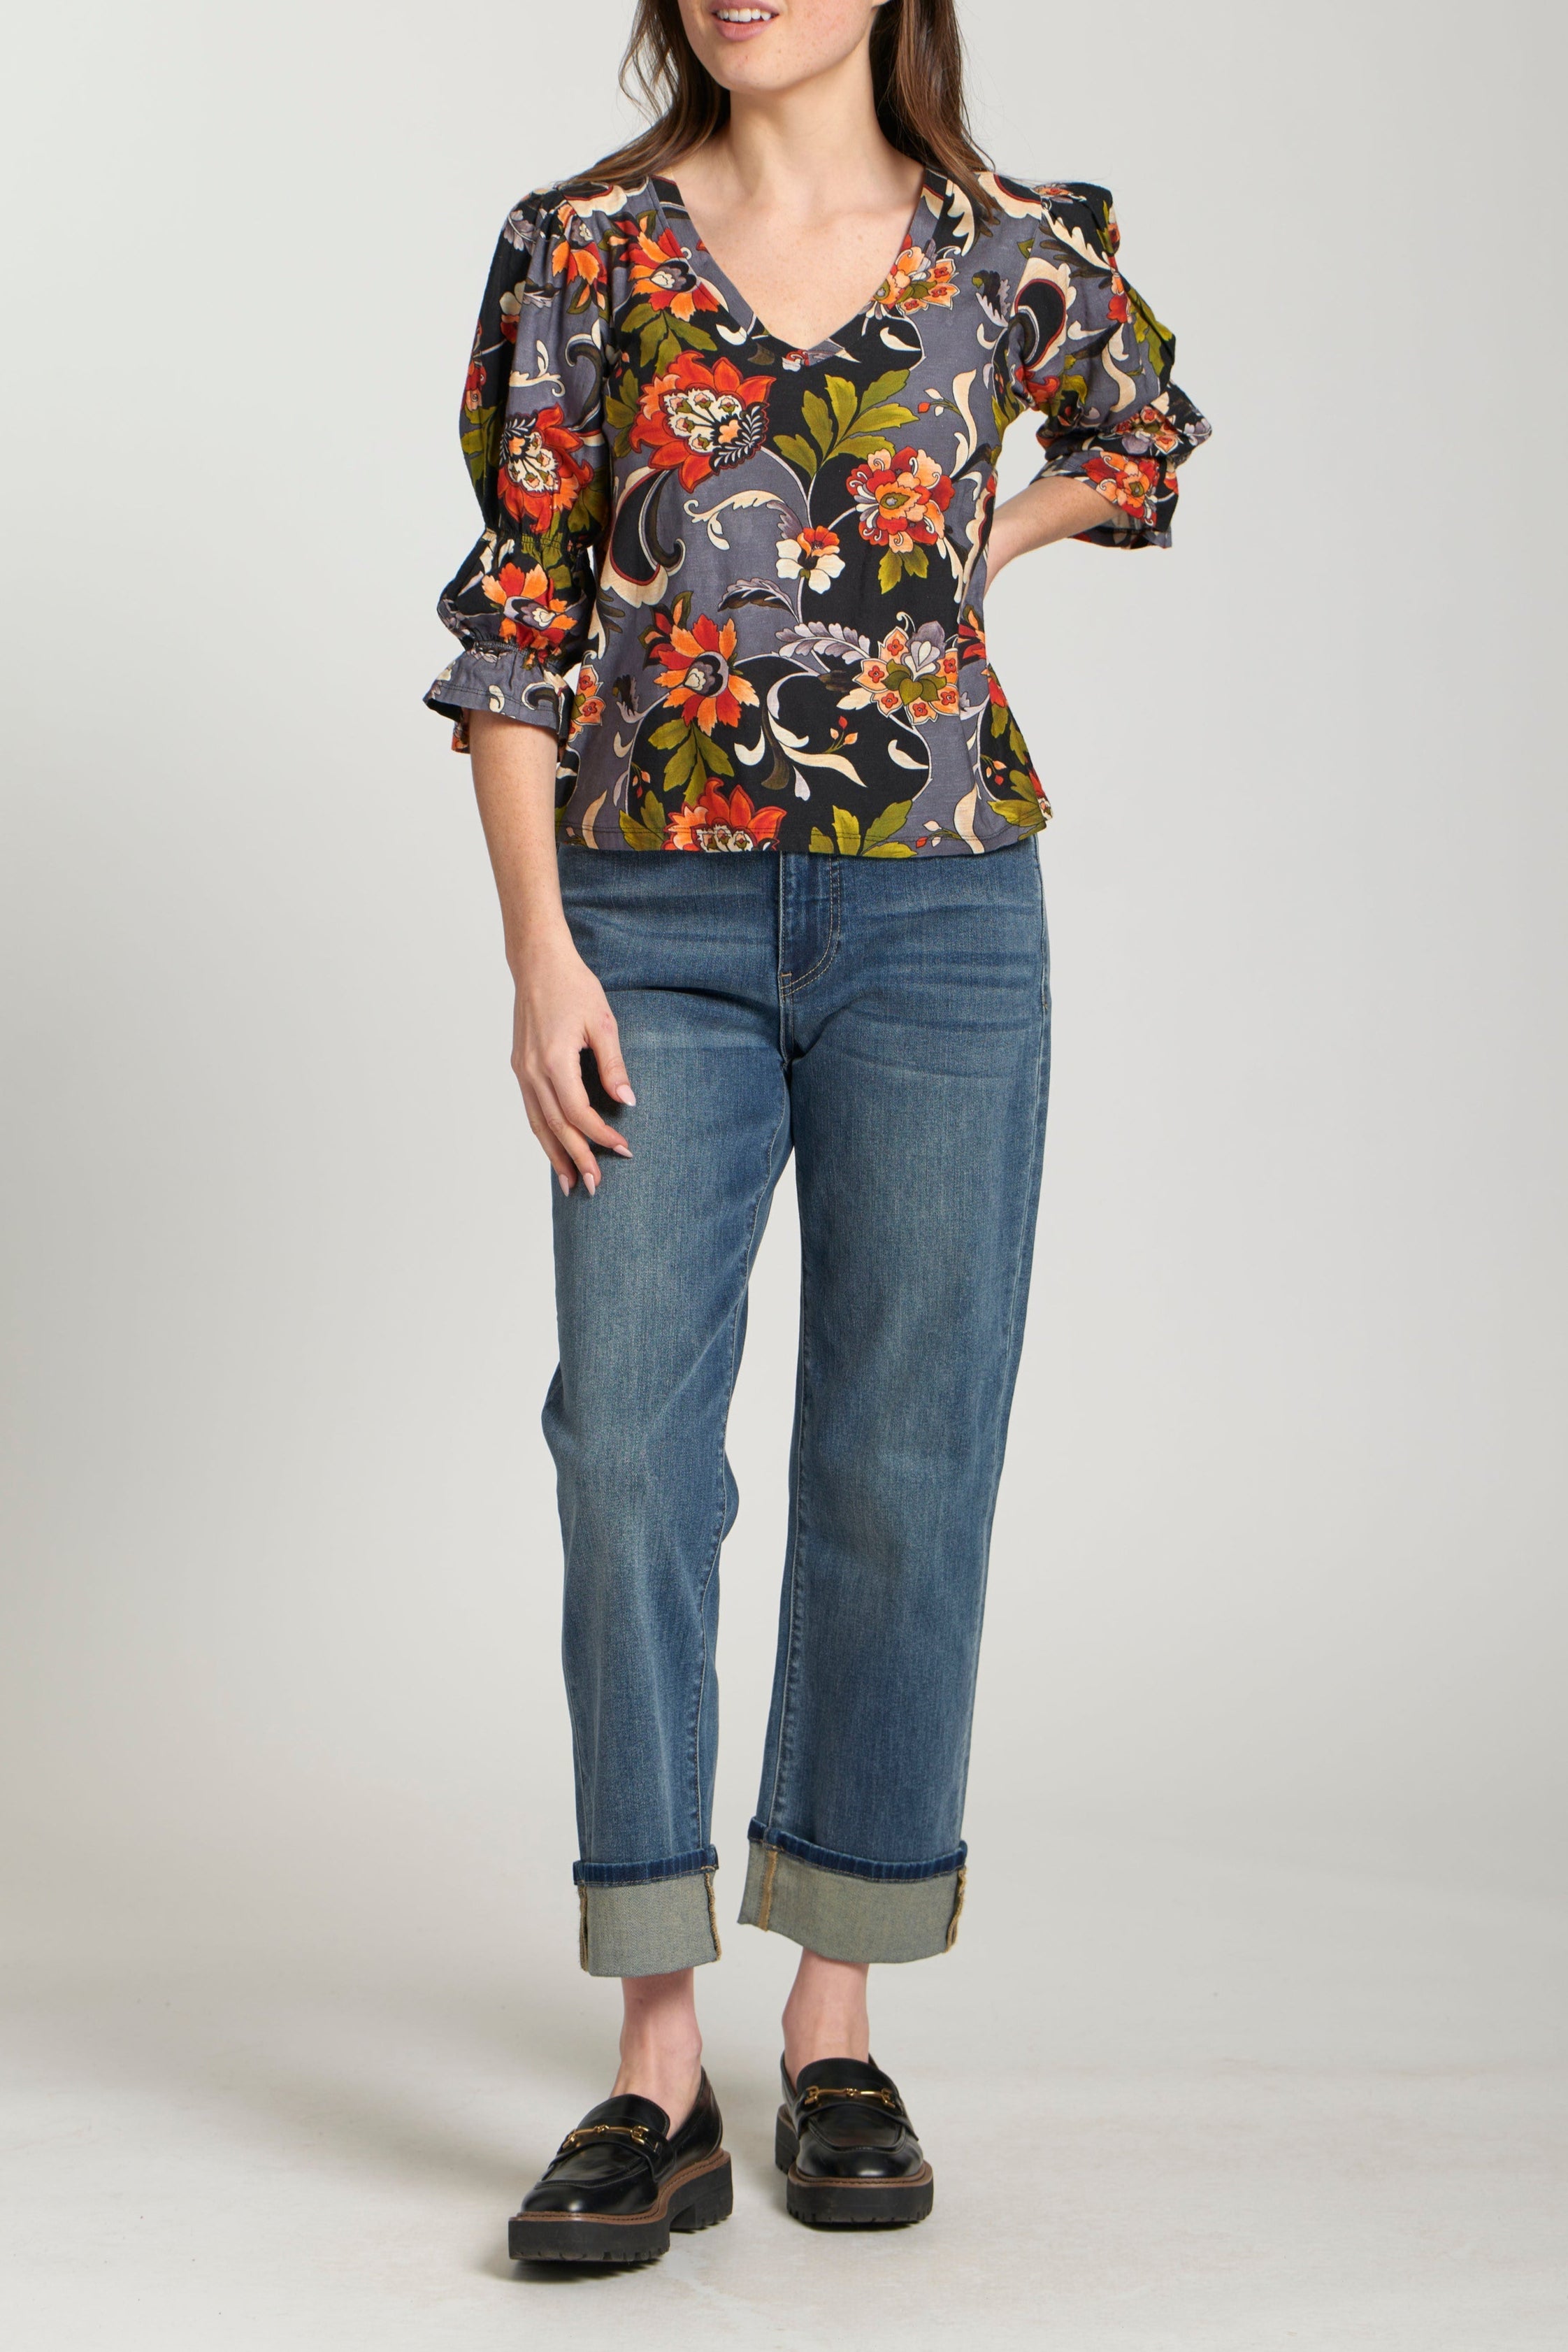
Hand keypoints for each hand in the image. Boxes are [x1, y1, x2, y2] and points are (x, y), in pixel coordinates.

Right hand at [510, 923, 634, 1197]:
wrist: (538, 963)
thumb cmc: (573, 987)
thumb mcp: (603, 1023)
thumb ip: (613, 1065)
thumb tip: (627, 1101)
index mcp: (554, 1060)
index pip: (578, 1113)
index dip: (600, 1135)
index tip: (623, 1149)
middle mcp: (532, 1071)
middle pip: (555, 1127)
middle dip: (576, 1158)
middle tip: (595, 1185)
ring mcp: (522, 1070)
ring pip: (538, 1124)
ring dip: (554, 1155)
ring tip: (569, 1183)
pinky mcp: (520, 1067)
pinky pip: (531, 1110)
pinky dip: (542, 1134)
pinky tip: (554, 1149)